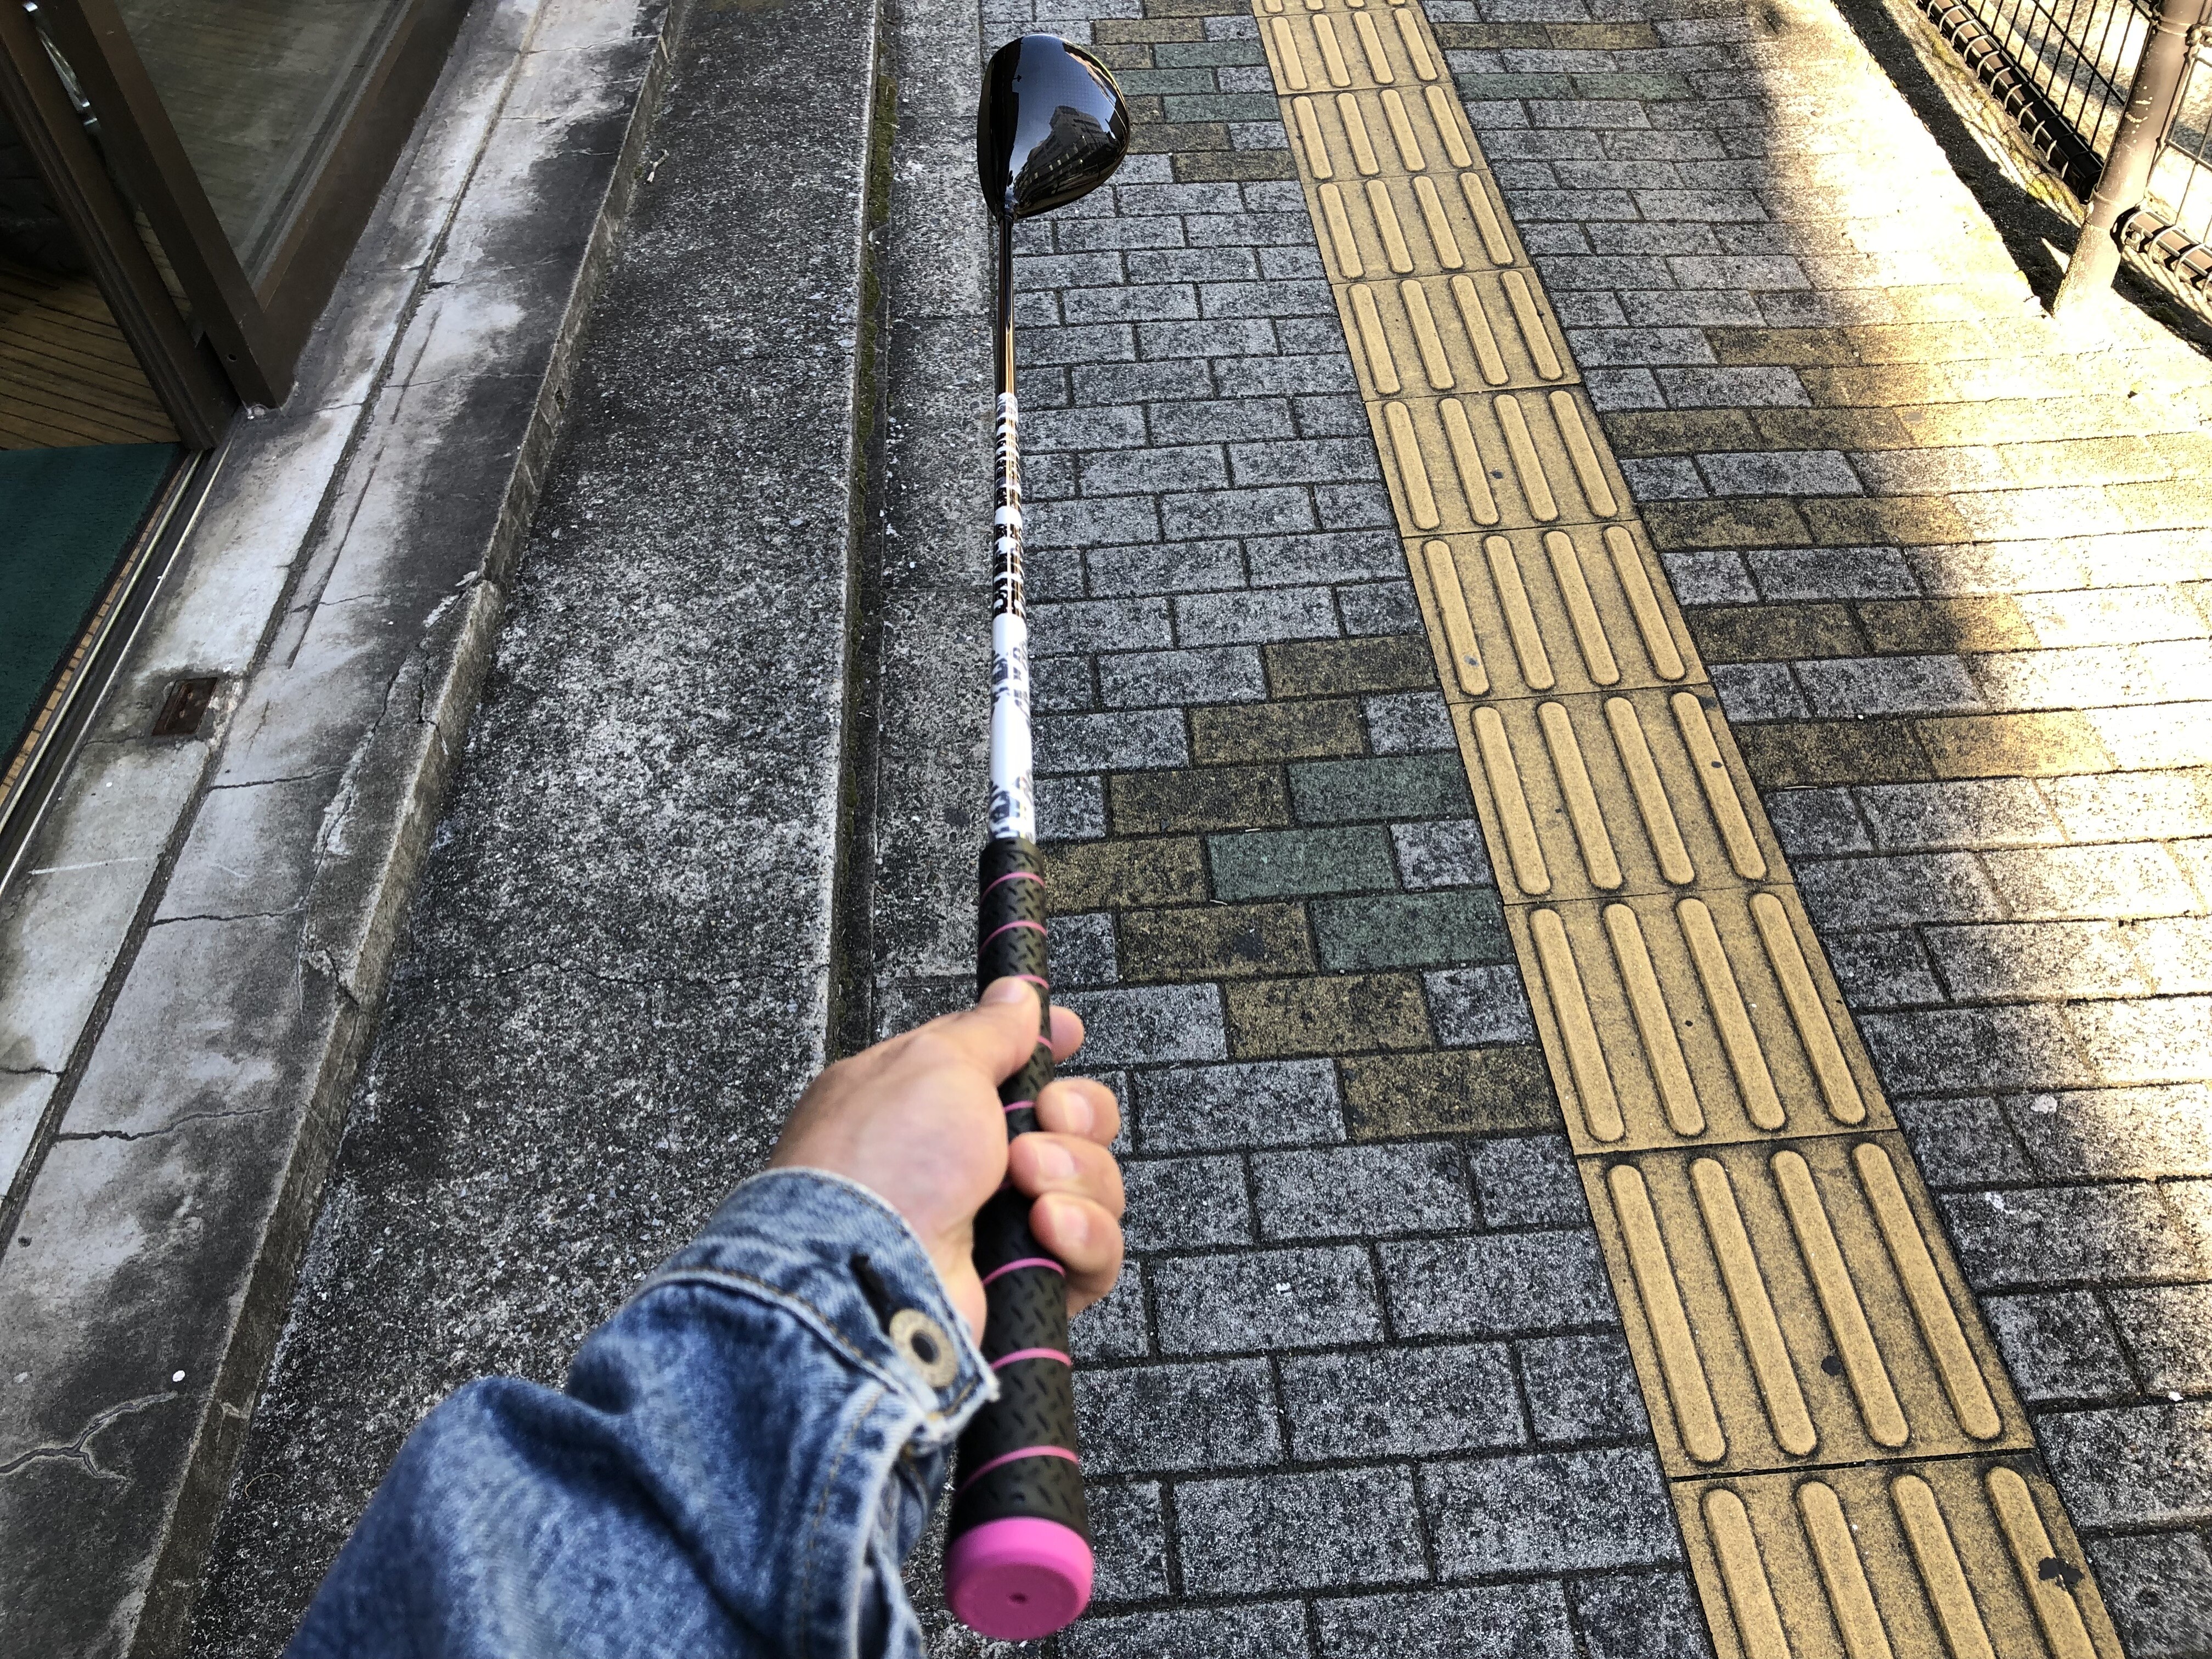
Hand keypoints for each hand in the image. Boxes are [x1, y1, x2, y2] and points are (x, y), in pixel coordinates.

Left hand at [769, 978, 1123, 1338]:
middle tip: (1047, 1115)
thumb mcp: (935, 1062)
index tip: (1069, 1033)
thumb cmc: (883, 1165)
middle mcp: (962, 1167)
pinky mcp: (1024, 1284)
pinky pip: (1095, 1254)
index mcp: (929, 1107)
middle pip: (1069, 1125)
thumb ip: (987, 1030)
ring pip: (1093, 1187)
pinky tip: (1047, 1227)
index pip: (1005, 1068)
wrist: (867, 1274)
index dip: (1045, 1050)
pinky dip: (1083, 1235)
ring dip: (1076, 1174)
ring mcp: (995, 1228)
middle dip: (1077, 1114)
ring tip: (1030, 1182)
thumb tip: (1015, 994)